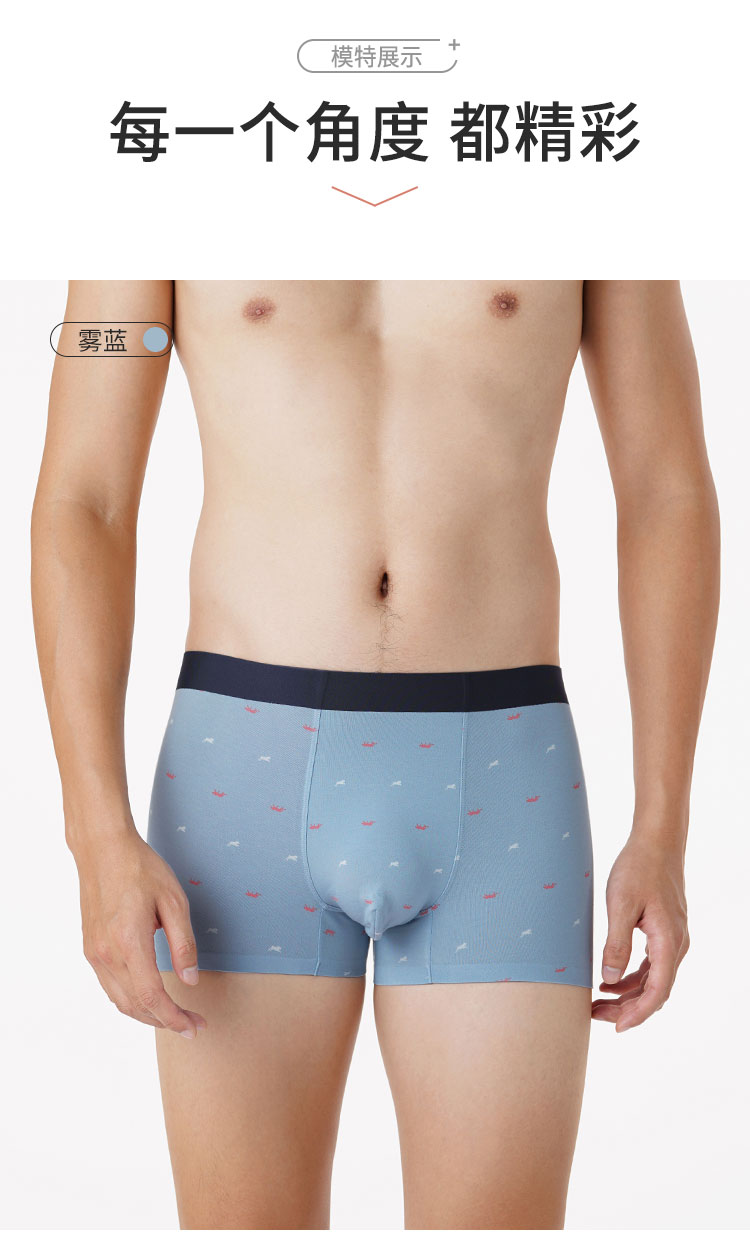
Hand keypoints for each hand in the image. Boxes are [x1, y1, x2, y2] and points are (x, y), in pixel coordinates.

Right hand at [74, 826, 206, 1037]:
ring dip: (148, 1016)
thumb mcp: (173, 900)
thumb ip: (183, 943)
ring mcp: (94, 953)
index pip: (152, 996)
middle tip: (193, 1026)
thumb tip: (191, 980)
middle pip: (136, 1006)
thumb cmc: (140, 868)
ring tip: (174, 1016)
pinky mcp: (90, 949)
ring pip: (120, 1001)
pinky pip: (110, 987)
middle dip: (166, 1022)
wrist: (102, 849)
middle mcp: (106, 953)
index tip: (195, 1026)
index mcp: (129, 941)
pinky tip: (149, 999)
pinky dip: (131, 1001)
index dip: (175, 1017)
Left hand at [592, 832, 688, 1031]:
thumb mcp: (621, 904)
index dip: (638, 1014)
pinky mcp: (663, 932)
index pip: (658, 991)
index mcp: (668, 941)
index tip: (616, 1027)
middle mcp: (675, 944)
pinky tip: (609, 982)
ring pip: (652, 980)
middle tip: (595, 1015)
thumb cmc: (638, 868)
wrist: (656, 843)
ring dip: (627, 995)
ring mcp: (672, 939)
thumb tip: (609, 980)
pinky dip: (631, 978)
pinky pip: (651, 966)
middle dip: (627, 1009)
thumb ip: (616, 943)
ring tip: (597, 1003)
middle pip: (655, 991)